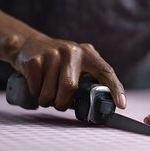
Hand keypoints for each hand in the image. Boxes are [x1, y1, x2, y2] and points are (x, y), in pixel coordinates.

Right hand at [6, 33, 125, 110]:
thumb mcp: (77, 63)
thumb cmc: (58, 62)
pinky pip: (36, 88)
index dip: (115, 89)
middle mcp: (72, 51)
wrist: (28, 44)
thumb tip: (99, 106)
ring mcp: (52, 54)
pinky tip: (37, 84)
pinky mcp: (35, 60)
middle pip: (70, 88)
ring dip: (47, 100)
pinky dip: (35, 92)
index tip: (121, 105)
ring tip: (47, 94)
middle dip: (63, 103)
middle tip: (59, 103)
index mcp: (88, 54)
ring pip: (51, 92)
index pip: (106, 72)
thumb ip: (87, 78)